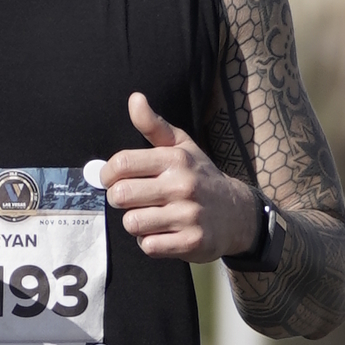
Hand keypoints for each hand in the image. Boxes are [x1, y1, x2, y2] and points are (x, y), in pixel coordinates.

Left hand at [101, 92, 262, 261]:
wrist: (237, 214)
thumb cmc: (200, 177)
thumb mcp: (182, 147)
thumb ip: (154, 125)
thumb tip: (134, 98)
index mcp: (175, 159)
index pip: (121, 164)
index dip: (107, 175)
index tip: (112, 180)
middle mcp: (182, 185)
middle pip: (121, 196)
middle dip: (120, 200)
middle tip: (132, 200)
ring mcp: (188, 215)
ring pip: (132, 223)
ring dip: (136, 223)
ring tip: (151, 216)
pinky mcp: (190, 243)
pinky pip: (148, 246)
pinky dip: (150, 242)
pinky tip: (164, 233)